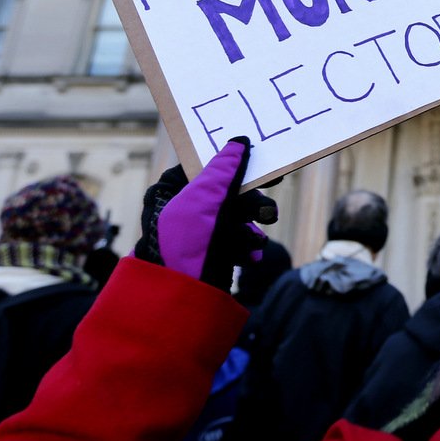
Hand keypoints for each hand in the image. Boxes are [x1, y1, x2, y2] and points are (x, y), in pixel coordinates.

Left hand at [135, 137, 278, 290]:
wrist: (179, 298)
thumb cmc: (183, 244)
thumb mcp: (202, 199)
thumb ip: (223, 170)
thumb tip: (239, 142)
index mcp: (171, 190)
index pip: (205, 164)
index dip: (234, 161)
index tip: (261, 160)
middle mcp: (183, 208)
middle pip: (227, 191)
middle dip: (251, 204)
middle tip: (268, 211)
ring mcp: (198, 232)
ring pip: (236, 218)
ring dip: (252, 229)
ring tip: (256, 243)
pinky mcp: (210, 253)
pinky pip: (236, 241)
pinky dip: (247, 247)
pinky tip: (250, 258)